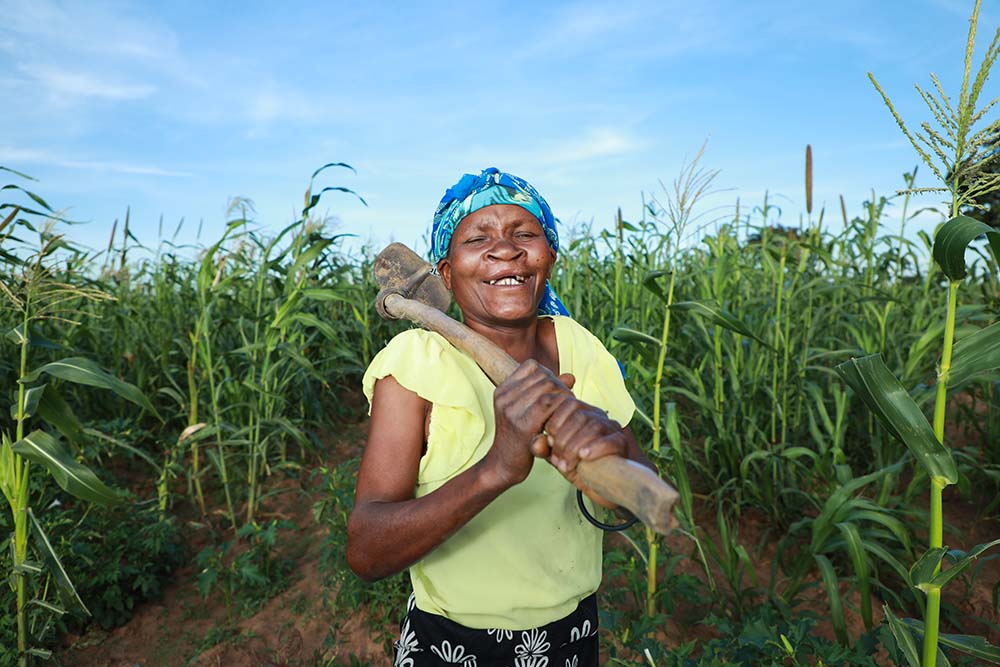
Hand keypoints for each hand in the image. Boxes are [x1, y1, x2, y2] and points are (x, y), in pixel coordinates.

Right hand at [483, 360, 576, 489]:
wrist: (503, 465)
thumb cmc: (519, 437)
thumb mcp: (529, 410)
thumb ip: (549, 392)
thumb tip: (571, 377)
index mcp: (503, 389)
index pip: (532, 366)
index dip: (548, 375)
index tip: (554, 393)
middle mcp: (505, 396)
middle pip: (544, 376)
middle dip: (561, 387)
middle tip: (566, 404)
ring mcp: (512, 410)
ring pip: (549, 386)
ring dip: (564, 397)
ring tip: (565, 412)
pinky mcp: (522, 425)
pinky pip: (549, 403)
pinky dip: (561, 408)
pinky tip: (562, 420)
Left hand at [531, 397, 628, 507]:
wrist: (600, 487)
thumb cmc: (577, 467)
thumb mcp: (556, 458)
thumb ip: (544, 449)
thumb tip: (537, 441)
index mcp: (580, 412)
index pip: (567, 403)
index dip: (555, 421)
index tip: (549, 441)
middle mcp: (597, 415)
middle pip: (579, 415)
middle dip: (563, 438)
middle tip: (557, 459)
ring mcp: (611, 427)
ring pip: (593, 426)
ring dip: (575, 447)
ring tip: (566, 465)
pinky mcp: (622, 443)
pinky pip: (610, 440)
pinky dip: (595, 448)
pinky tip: (584, 457)